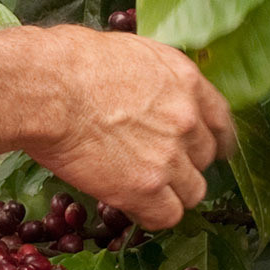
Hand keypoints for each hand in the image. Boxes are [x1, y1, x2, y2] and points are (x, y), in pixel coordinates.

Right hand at [33, 26, 233, 229]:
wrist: (48, 89)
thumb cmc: (71, 62)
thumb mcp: (131, 53)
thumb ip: (156, 79)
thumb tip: (152, 93)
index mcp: (187, 81)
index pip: (221, 119)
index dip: (215, 138)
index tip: (210, 148)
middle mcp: (188, 119)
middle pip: (206, 156)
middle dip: (186, 162)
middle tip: (157, 164)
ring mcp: (170, 155)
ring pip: (193, 191)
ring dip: (172, 192)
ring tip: (144, 188)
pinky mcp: (146, 188)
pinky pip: (167, 216)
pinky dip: (152, 215)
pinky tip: (132, 205)